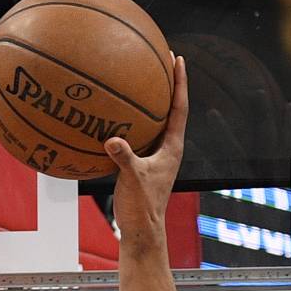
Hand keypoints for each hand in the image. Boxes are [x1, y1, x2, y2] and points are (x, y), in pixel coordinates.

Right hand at [105, 56, 187, 244]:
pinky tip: (111, 116)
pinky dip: (128, 123)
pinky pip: (137, 136)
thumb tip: (112, 140)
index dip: (179, 82)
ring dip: (148, 102)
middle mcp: (167, 149)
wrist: (142, 232)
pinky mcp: (143, 164)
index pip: (179, 108)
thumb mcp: (133, 180)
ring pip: (154, 121)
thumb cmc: (142, 208)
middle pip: (170, 108)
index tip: (177, 59)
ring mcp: (155, 156)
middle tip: (159, 59)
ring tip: (138, 80)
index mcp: (172, 148)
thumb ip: (124, 159)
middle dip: (165, 84)